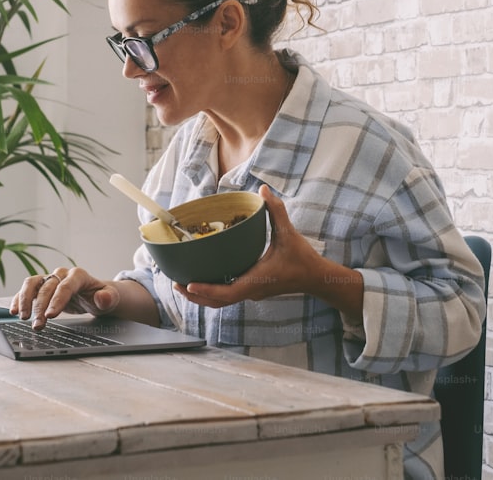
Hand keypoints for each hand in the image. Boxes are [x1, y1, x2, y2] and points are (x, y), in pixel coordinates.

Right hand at [9, 266, 120, 329]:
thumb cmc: (102, 297)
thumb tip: (102, 297)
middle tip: (38, 325)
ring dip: (25, 300)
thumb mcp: (111, 299)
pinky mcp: (41, 287)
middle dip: (40, 307)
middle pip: (47, 288)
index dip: (57, 300)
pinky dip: (18, 299)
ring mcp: (49, 279)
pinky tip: (14, 311)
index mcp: (78, 275)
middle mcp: (61, 274)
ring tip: (22, 318)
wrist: (94, 295)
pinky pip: (26, 290)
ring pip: (32, 284)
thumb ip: (108, 298)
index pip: (65, 286)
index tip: (50, 315)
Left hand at [174, 185, 321, 307]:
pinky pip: (228, 296)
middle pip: (218, 302)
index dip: (208, 290)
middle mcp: (252, 290)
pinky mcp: (253, 291)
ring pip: (222, 302)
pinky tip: (203, 281)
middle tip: (177, 284)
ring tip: (184, 285)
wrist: (315, 277)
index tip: (190, 285)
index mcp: (257, 280)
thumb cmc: (302, 259)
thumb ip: (276, 211)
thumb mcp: (289, 233)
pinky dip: (213, 293)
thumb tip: (263, 190)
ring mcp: (252, 293)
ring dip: (202, 297)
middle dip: (196, 296)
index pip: (228, 292)